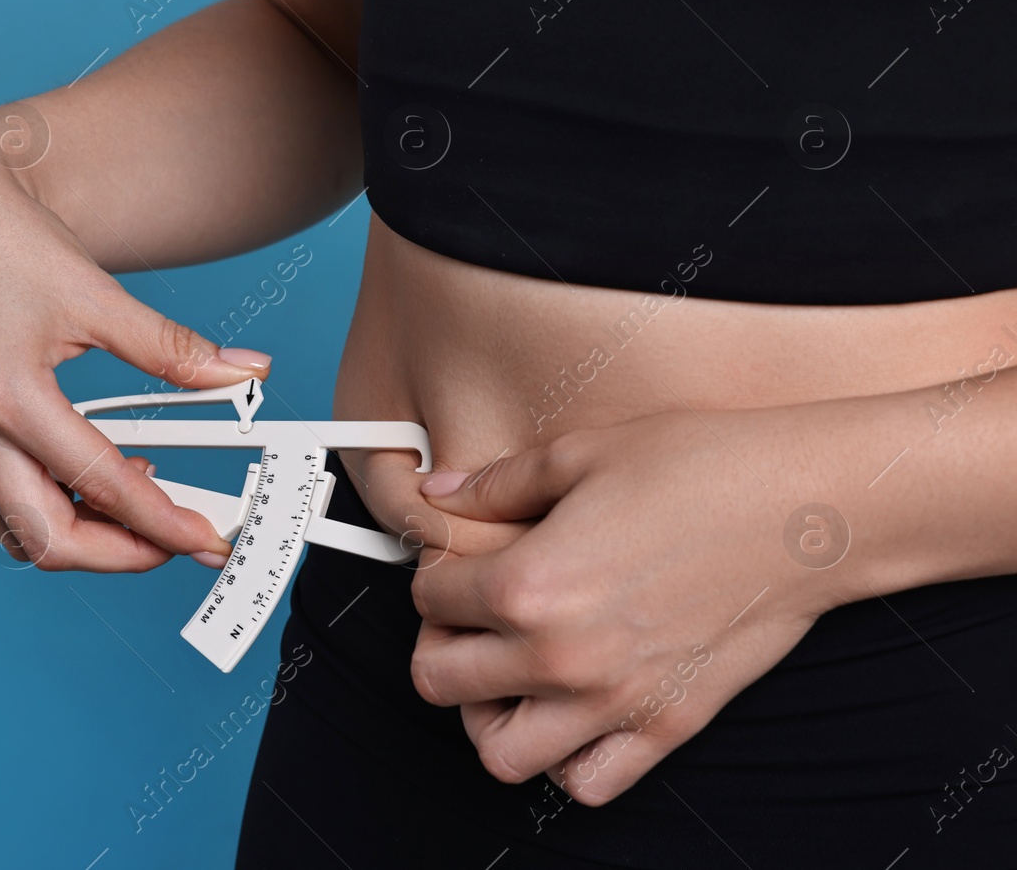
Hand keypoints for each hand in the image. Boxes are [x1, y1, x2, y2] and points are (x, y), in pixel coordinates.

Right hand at [0, 127, 270, 571]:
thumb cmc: (4, 241)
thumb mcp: (97, 294)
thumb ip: (172, 347)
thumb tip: (243, 371)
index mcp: (9, 397)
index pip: (100, 484)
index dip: (162, 523)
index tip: (204, 539)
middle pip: (48, 540)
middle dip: (119, 554)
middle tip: (175, 538)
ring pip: (16, 534)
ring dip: (80, 539)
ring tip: (137, 504)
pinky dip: (46, 513)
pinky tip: (88, 480)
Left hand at [408, 406, 860, 804]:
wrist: (807, 506)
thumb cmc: (700, 466)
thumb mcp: (580, 453)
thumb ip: (496, 484)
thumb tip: (438, 497)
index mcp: (528, 585)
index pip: (428, 597)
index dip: (434, 570)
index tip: (458, 557)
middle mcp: (561, 657)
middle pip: (439, 679)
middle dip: (438, 641)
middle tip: (465, 615)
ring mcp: (614, 701)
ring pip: (499, 753)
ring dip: (485, 714)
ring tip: (505, 672)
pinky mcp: (667, 725)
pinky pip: (587, 782)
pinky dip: (563, 759)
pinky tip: (569, 709)